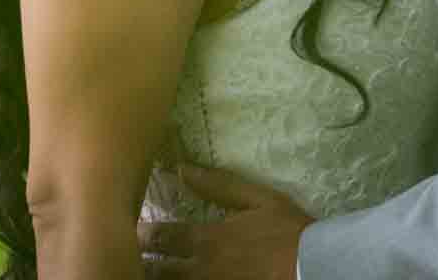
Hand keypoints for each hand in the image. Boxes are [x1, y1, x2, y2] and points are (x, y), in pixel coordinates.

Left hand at [139, 164, 313, 279]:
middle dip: (139, 261)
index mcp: (207, 239)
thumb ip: (218, 185)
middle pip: (156, 270)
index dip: (141, 234)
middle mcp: (201, 268)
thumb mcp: (257, 198)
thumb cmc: (286, 230)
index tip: (128, 228)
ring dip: (154, 278)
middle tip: (125, 255)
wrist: (312, 266)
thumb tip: (181, 168)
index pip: (160, 237)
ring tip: (140, 272)